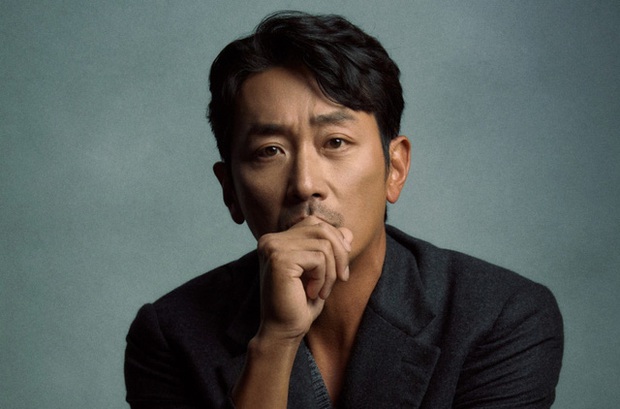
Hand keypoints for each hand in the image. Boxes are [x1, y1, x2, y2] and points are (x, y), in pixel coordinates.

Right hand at [255, 216, 352, 342]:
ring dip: (331, 272)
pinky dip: (323, 278)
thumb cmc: (300, 303)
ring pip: (324, 244)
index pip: (316, 224)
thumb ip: (331, 248)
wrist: (283, 331)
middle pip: (322, 229)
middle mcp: (271, 239)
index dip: (336, 243)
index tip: (340, 270)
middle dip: (340, 255)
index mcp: (276, 239)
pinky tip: (312, 293)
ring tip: (321, 291)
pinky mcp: (279, 259)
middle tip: (340, 280)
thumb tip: (348, 231)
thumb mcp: (321, 271)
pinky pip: (318, 259)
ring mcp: (273, 247)